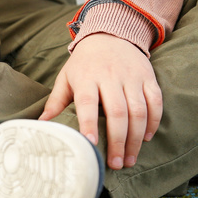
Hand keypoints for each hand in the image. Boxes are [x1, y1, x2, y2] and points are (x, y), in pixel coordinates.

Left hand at [39, 33, 161, 170]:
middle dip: (118, 140)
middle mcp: (110, 77)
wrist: (111, 34)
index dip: (89, 124)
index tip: (90, 144)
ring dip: (136, 138)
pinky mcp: (148, 77)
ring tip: (130, 159)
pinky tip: (146, 138)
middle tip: (116, 164)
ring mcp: (132, 77)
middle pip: (117, 112)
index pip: (87, 103)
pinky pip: (155, 101)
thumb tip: (41, 125)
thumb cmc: (84, 63)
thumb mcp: (66, 77)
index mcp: (86, 77)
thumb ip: (56, 101)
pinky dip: (153, 121)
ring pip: (138, 110)